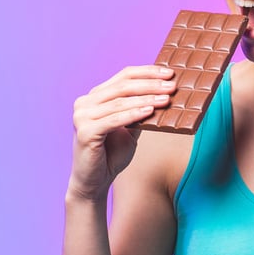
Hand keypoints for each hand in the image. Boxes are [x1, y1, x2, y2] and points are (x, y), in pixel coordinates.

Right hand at [67, 65, 176, 200]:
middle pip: (122, 86)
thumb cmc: (111, 155)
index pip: (123, 76)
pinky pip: (114, 120)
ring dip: (146, 99)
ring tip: (167, 99)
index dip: (147, 72)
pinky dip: (133, 114)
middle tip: (172, 85)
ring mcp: (82, 116)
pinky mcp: (84, 131)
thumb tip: (166, 95)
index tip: (169, 73)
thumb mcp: (130, 128)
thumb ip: (141, 111)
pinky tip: (150, 111)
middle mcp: (85, 102)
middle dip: (150, 84)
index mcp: (95, 97)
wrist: (94, 182)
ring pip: (120, 102)